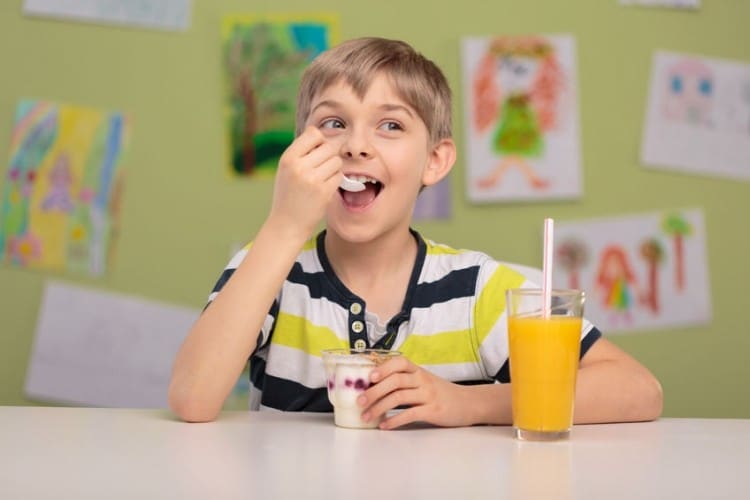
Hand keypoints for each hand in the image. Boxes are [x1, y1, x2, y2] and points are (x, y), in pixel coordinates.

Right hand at [268, 126, 342, 237]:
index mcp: (288, 158)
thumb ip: (301, 152)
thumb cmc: (288, 193)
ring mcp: (312, 179)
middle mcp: (299, 167)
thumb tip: (321, 133)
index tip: (317, 151)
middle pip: (328, 147)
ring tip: (322, 178)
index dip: (319, 141)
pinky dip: (335, 181)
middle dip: (328, 156)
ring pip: (336, 161)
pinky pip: (339, 176)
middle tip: (321, 168)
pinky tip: (325, 188)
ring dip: (333, 168)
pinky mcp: (324, 192)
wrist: (287, 223)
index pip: (313, 134)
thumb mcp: (286, 169)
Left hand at [357, 356, 473, 429]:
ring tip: (366, 416)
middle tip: (359, 401)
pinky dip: (394, 420)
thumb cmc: (441, 393)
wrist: (469, 403)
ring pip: (399, 397)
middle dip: (374, 391)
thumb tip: (374, 386)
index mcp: (419, 371)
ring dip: (379, 407)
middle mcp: (423, 379)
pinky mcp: (433, 411)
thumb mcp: (424, 380)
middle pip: (395, 381)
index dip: (384, 367)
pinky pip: (410, 414)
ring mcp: (429, 395)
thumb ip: (405, 380)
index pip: (400, 362)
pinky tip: (384, 425)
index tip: (369, 377)